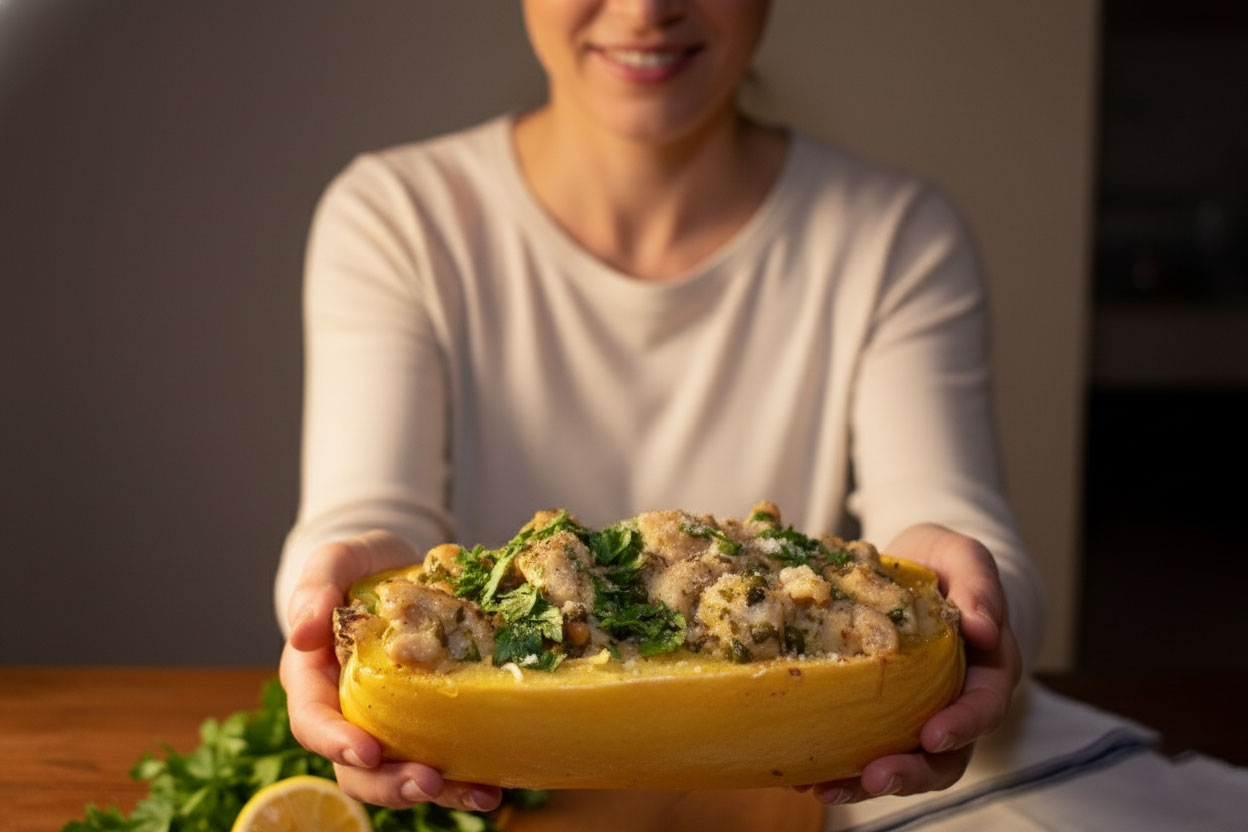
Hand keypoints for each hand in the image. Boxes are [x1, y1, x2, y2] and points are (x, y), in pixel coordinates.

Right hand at [279, 531, 502, 812]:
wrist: (401, 564)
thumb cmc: (360, 564)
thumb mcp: (336, 559)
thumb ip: (314, 587)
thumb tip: (302, 632)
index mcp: (313, 678)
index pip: (312, 722)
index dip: (335, 742)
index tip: (367, 751)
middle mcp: (346, 710)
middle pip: (355, 766)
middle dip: (389, 783)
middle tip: (428, 782)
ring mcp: (386, 721)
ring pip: (398, 773)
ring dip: (436, 792)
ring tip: (479, 795)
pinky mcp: (424, 720)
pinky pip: (438, 757)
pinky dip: (463, 778)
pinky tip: (493, 785)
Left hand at [801, 523, 1021, 805]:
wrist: (908, 562)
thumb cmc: (943, 561)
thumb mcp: (963, 557)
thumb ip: (979, 588)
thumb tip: (985, 628)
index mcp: (986, 669)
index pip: (984, 706)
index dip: (962, 725)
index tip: (933, 735)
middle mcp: (954, 702)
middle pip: (945, 756)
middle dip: (911, 772)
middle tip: (874, 777)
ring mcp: (916, 713)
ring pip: (903, 763)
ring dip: (867, 782)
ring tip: (827, 789)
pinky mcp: (879, 714)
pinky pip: (863, 747)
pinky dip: (836, 765)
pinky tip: (802, 775)